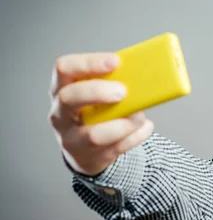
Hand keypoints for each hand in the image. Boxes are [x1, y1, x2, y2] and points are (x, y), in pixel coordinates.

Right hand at [48, 52, 153, 175]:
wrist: (86, 150)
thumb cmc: (96, 111)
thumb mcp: (97, 93)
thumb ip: (113, 83)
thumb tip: (145, 76)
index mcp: (62, 88)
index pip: (65, 68)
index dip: (88, 63)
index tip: (115, 62)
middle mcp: (60, 113)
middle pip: (69, 98)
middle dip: (98, 92)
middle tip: (123, 92)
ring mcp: (72, 138)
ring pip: (94, 134)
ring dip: (124, 124)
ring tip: (139, 116)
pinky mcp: (89, 158)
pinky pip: (116, 149)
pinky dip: (135, 137)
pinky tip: (145, 127)